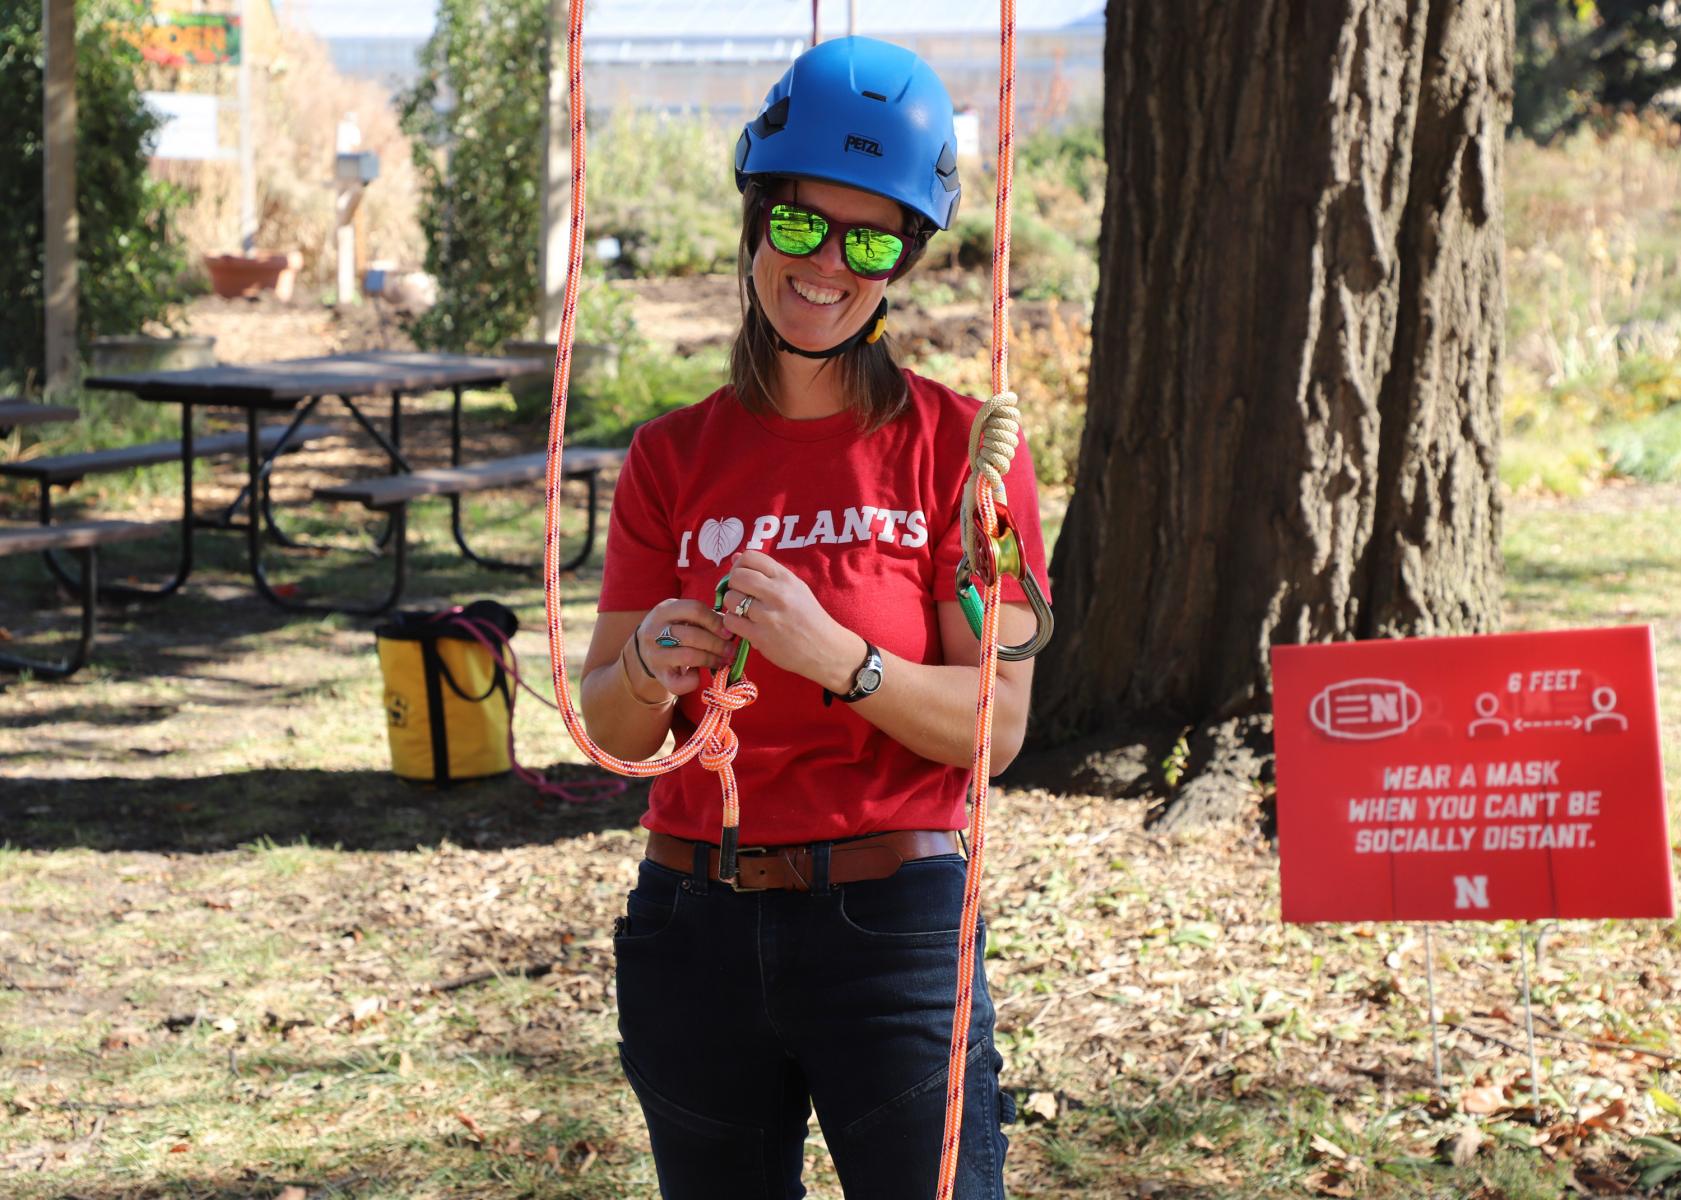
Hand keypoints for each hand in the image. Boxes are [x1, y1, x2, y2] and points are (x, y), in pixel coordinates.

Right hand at [632, 599, 735, 697]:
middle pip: (692, 635)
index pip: (694, 609)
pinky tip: (698, 676)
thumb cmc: (674, 630)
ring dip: (711, 659)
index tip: (729, 632)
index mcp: (665, 610)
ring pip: (688, 656)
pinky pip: (678, 683)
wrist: (645, 650)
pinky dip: (692, 681)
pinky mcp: (658, 675)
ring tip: (723, 661)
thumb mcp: (683, 617)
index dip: (715, 621)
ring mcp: (654, 654)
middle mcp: (655, 630)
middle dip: (717, 644)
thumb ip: (704, 618)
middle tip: (731, 650)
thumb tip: (730, 629)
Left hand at [718, 550, 862, 692]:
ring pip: (731, 598)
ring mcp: (768, 615)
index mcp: (785, 578)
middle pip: (737, 576)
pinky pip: (731, 621)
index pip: (751, 557)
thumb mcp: (795, 588)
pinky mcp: (760, 636)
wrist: (825, 648)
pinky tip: (743, 624)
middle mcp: (777, 593)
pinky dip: (733, 622)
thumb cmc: (809, 617)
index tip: (743, 576)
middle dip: (733, 584)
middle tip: (740, 594)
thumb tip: (736, 558)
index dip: (740, 565)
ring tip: (743, 611)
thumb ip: (766, 573)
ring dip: (732, 604)